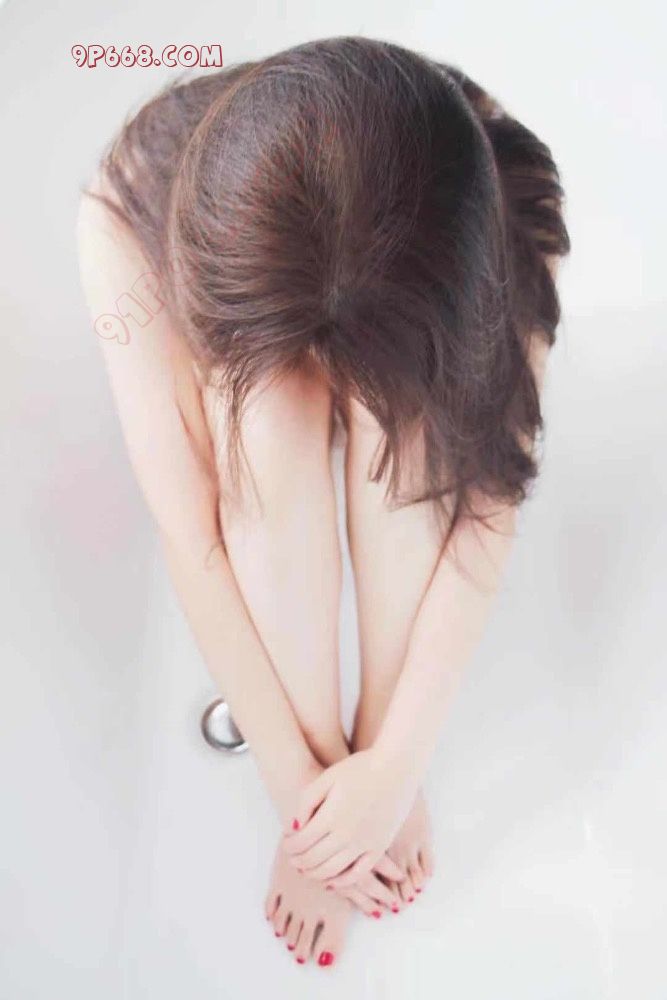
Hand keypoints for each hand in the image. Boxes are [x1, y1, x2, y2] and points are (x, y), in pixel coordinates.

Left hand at [282, 749, 415, 887]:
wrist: (396, 767)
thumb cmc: (359, 768)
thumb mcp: (327, 778)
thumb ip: (306, 802)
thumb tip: (294, 826)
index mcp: (330, 817)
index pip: (301, 843)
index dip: (289, 846)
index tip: (286, 844)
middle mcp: (346, 835)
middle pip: (313, 860)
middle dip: (298, 862)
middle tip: (292, 859)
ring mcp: (364, 844)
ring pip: (332, 871)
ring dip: (315, 874)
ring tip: (307, 869)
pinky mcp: (379, 847)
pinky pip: (358, 874)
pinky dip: (342, 882)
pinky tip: (333, 880)